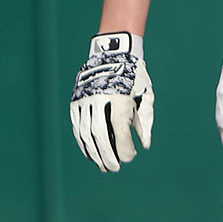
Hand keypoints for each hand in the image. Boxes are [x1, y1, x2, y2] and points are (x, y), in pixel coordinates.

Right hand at [70, 31, 153, 171]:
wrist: (113, 53)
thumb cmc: (135, 76)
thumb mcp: (147, 95)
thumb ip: (145, 122)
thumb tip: (144, 145)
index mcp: (120, 98)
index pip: (120, 131)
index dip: (124, 148)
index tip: (131, 157)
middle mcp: (99, 99)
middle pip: (99, 135)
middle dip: (107, 155)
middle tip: (114, 168)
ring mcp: (85, 100)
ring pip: (85, 133)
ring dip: (93, 152)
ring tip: (102, 165)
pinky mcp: (76, 101)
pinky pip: (77, 126)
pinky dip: (83, 142)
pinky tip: (91, 153)